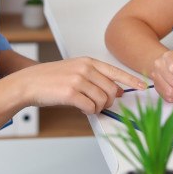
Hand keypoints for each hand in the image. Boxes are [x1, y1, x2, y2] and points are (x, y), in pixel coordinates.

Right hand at [15, 57, 146, 114]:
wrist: (29, 82)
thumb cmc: (52, 79)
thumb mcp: (76, 71)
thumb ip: (96, 78)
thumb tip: (117, 90)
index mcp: (88, 62)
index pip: (116, 71)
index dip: (131, 80)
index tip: (143, 86)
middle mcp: (85, 69)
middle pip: (112, 90)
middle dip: (108, 102)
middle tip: (99, 104)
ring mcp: (78, 80)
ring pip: (102, 101)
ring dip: (97, 108)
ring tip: (86, 105)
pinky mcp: (71, 93)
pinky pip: (91, 108)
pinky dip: (88, 111)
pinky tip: (80, 108)